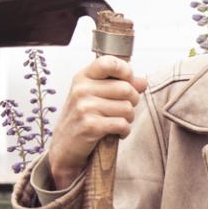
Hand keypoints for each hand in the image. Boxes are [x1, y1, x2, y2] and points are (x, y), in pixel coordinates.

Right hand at [49, 56, 146, 188]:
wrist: (65, 146)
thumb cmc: (83, 118)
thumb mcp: (97, 95)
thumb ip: (121, 85)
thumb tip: (142, 81)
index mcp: (83, 77)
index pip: (109, 62)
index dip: (126, 71)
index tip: (128, 81)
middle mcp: (81, 89)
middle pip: (127, 89)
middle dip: (132, 102)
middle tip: (122, 110)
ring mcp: (84, 107)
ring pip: (127, 108)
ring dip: (128, 118)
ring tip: (115, 121)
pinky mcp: (90, 125)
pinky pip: (123, 124)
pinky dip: (124, 131)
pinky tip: (115, 132)